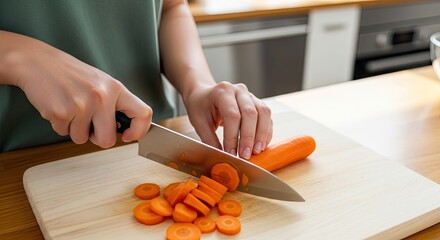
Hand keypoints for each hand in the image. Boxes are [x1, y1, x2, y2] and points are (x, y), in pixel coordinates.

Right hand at [1, 32, 151, 147]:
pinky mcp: (61, 112)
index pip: (143, 113)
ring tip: (69, 108)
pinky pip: (64, 133)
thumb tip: (125, 130)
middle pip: (107, 140)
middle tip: (87, 124)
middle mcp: (102, 96)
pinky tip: (58, 106)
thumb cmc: (71, 75)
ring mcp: (82, 105)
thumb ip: (115, 104)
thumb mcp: (101, 83)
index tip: (128, 136)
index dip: (139, 131)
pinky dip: (59, 125)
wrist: (37, 61)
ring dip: (74, 129)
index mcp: (116, 88)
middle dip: (96, 138)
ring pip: (82, 139)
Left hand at [184, 82, 272, 158]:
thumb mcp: (199, 122)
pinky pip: (267, 117)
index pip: (232, 115)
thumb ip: (210, 139)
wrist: (205, 95)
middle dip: (249, 137)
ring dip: (262, 134)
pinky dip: (266, 132)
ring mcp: (250, 96)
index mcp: (222, 92)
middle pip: (250, 113)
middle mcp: (239, 91)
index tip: (231, 153)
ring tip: (256, 151)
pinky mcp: (257, 103)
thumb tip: (221, 156)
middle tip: (245, 155)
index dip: (233, 136)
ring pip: (263, 113)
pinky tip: (260, 145)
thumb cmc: (201, 106)